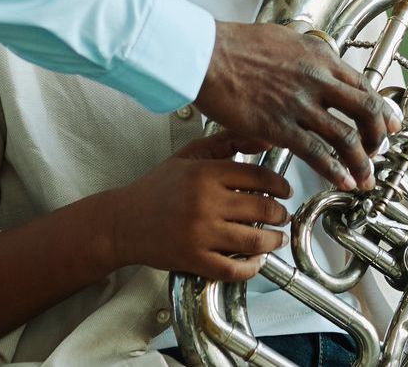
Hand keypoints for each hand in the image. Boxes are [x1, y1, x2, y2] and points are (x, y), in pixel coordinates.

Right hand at [104, 132, 293, 281]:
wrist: (122, 222)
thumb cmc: (157, 188)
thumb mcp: (189, 155)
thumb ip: (227, 142)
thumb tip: (265, 139)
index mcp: (205, 174)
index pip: (258, 178)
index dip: (280, 186)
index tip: (285, 192)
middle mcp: (204, 203)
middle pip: (262, 209)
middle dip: (280, 214)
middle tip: (283, 216)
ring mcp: (200, 233)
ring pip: (254, 240)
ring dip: (273, 240)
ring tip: (276, 238)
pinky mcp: (194, 259)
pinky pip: (234, 268)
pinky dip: (252, 267)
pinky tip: (257, 260)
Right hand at [192, 21, 396, 191]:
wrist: (206, 54)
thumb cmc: (236, 45)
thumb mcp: (284, 40)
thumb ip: (306, 56)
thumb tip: (316, 65)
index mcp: (320, 57)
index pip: (365, 86)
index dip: (382, 110)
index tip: (389, 125)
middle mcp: (317, 80)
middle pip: (366, 112)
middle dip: (378, 137)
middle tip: (378, 152)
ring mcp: (300, 104)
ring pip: (347, 137)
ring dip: (361, 162)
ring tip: (365, 179)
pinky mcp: (279, 126)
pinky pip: (316, 153)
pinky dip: (334, 171)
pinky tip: (342, 182)